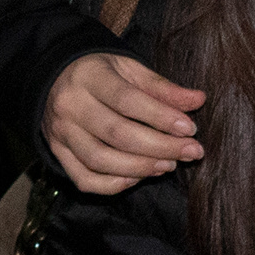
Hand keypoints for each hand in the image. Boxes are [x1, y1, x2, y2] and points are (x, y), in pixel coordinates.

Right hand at [43, 53, 206, 196]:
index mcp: (88, 77)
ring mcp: (60, 133)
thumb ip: (162, 87)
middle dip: (160, 147)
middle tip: (190, 151)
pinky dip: (113, 185)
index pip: (127, 100)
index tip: (190, 128)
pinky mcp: (57, 153)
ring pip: (100, 160)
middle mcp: (70, 105)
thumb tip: (198, 100)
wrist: (56, 78)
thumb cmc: (101, 73)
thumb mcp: (130, 69)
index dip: (160, 117)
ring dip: (140, 168)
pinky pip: (84, 179)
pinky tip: (138, 177)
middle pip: (116, 133)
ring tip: (168, 164)